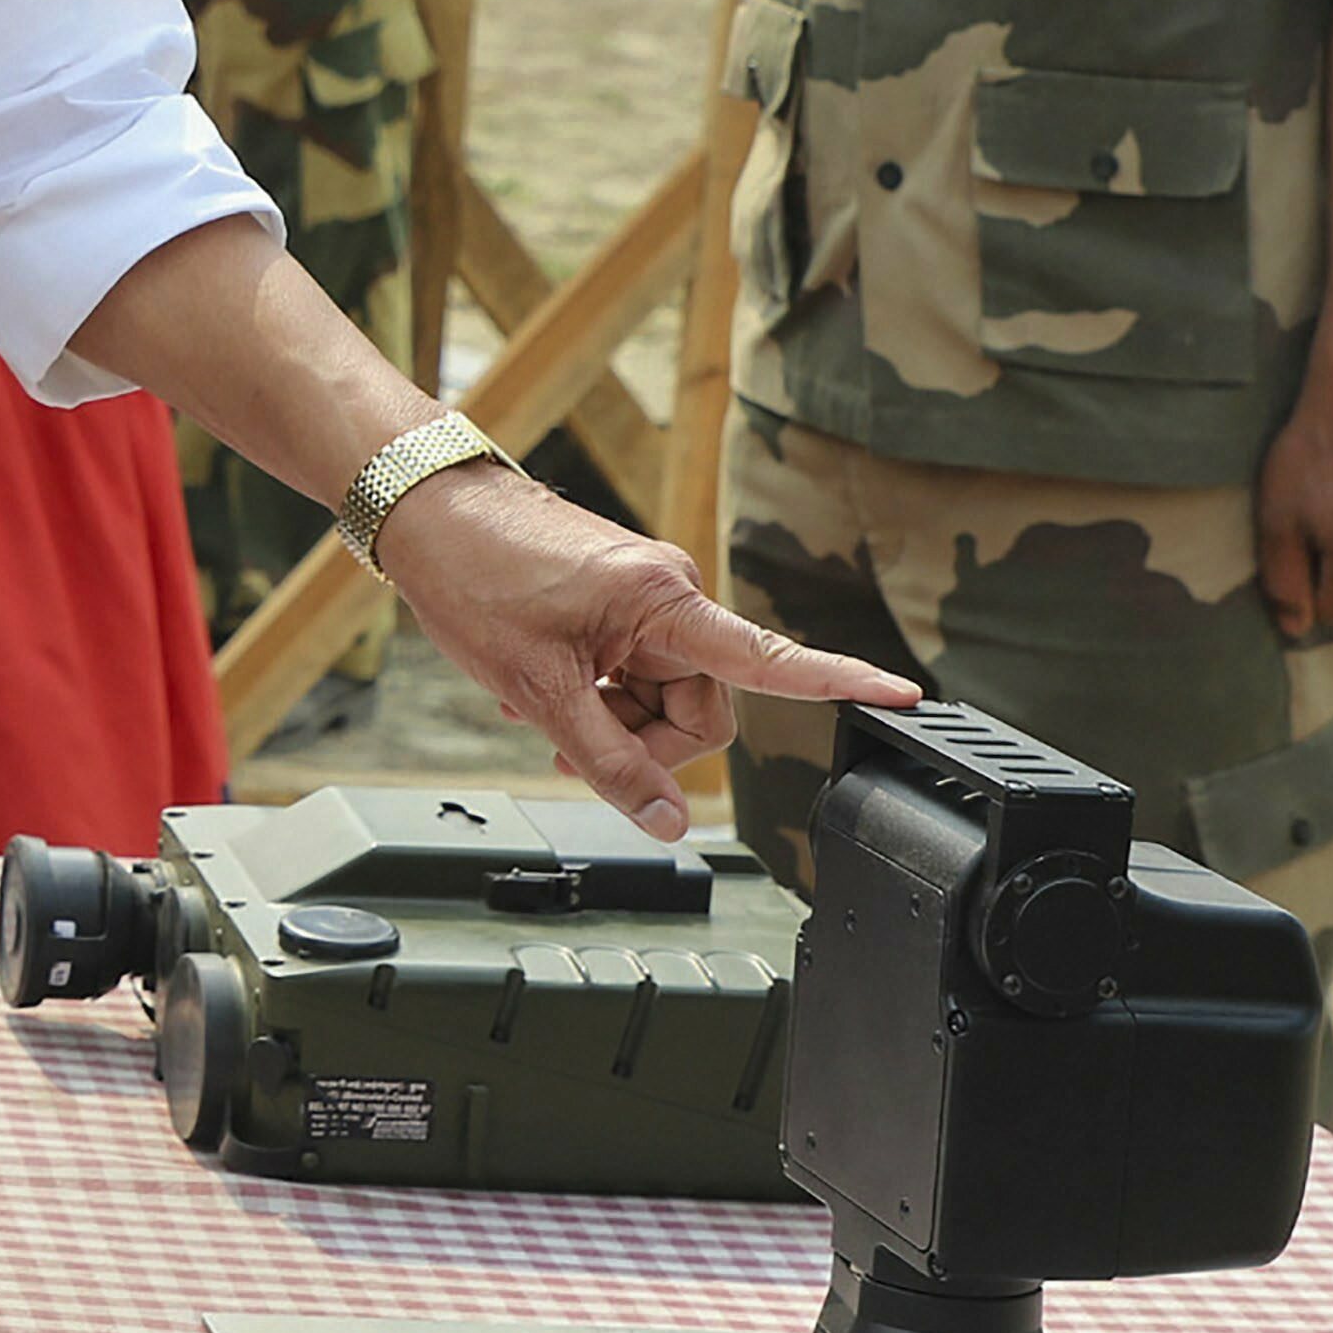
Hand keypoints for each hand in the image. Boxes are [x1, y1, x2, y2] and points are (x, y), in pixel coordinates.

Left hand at [375, 460, 918, 836]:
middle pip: (700, 708)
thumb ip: (607, 762)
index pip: (774, 659)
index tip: (906, 695)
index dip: (842, 682)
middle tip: (569, 742)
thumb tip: (667, 820)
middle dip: (644, 741)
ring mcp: (646, 596)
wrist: (426, 511)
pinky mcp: (621, 598)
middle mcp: (672, 594)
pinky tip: (542, 691)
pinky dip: (597, 691)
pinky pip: (635, 669)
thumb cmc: (475, 578)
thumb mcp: (538, 690)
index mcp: (668, 605)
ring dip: (611, 719)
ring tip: (542, 710)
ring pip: (662, 696)